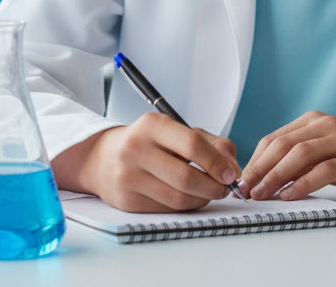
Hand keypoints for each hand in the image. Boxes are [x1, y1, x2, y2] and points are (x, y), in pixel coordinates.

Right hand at [51, 112, 241, 212]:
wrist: (102, 158)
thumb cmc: (148, 143)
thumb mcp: (175, 131)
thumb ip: (210, 143)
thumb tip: (232, 168)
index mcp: (151, 125)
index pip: (192, 145)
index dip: (217, 162)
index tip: (232, 174)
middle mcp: (136, 149)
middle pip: (186, 177)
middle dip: (214, 187)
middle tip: (225, 188)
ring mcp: (128, 177)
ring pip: (178, 198)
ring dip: (203, 199)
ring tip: (209, 193)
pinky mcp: (127, 201)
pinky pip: (167, 209)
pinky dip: (185, 206)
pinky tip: (189, 198)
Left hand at [237, 112, 335, 200]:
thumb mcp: (327, 152)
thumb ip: (302, 160)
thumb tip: (268, 179)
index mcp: (313, 121)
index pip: (274, 139)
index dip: (255, 161)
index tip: (242, 182)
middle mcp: (325, 125)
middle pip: (282, 145)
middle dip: (260, 169)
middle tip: (246, 190)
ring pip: (299, 154)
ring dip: (276, 176)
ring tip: (262, 194)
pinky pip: (325, 169)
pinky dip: (304, 182)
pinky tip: (291, 194)